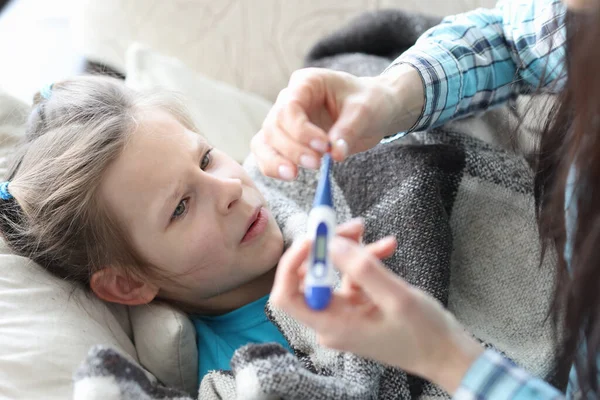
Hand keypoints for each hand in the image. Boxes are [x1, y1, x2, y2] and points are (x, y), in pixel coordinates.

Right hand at [251, 65, 423, 179]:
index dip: (301, 130)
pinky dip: (274, 167)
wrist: (375, 109)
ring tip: (294, 175)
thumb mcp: (365, 110)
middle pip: (274, 126)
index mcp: (306, 83)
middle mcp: (289, 100)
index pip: (289, 107)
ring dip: (276, 160)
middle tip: (316, 164)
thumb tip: (334, 154)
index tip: (323, 146)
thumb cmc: (370, 102)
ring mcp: (285, 122)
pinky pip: (268, 154)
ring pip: (265, 142)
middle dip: (292, 148)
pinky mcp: (287, 141)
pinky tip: (289, 175)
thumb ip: (348, 130)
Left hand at [271, 235, 482, 394]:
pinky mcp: (355, 307)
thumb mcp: (397, 298)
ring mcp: (342, 314)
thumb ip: (362, 269)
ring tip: (367, 231)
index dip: (292, 262)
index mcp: (332, 326)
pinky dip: (365, 260)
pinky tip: (386, 247)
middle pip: (308, 276)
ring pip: (330, 272)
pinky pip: (350, 277)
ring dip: (348, 249)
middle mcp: (330, 321)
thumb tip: (331, 244)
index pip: (287, 295)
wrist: (445, 354)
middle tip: (347, 226)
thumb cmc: (424, 335)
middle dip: (325, 246)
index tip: (314, 237)